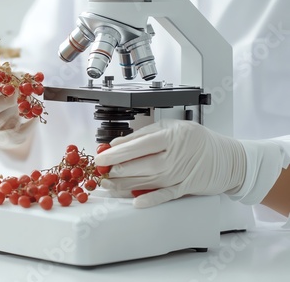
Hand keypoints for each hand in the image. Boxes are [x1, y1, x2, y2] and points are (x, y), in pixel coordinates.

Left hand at [94, 120, 246, 207]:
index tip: (101, 157)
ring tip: (108, 184)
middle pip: (141, 166)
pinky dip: (150, 200)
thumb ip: (143, 134)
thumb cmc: (198, 140)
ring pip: (147, 182)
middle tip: (101, 172)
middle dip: (117, 170)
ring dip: (124, 185)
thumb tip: (117, 144)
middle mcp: (176, 157)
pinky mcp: (184, 189)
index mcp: (171, 137)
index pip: (139, 146)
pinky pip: (164, 196)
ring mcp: (180, 175)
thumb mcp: (171, 127)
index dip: (117, 153)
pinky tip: (134, 201)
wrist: (227, 159)